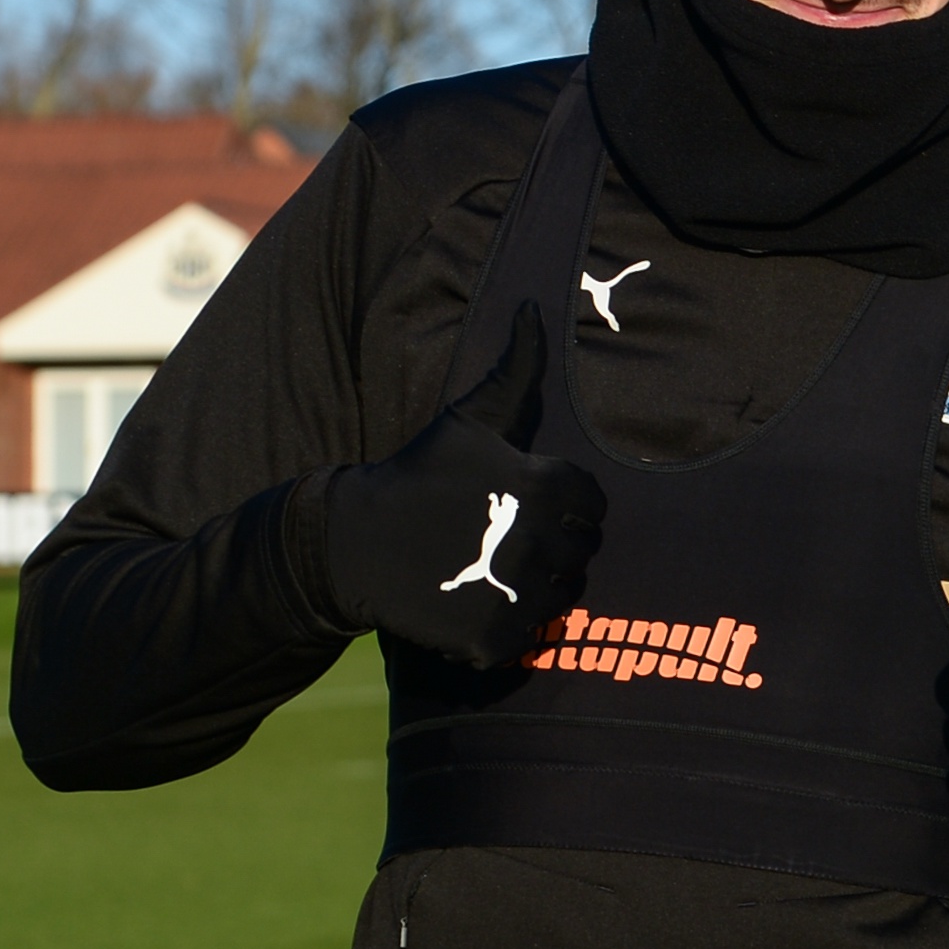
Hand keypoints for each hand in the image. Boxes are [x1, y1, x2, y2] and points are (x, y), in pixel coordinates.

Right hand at [320, 302, 605, 668]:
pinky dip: (506, 628)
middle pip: (582, 554)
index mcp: (550, 487)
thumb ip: (517, 368)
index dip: (560, 504)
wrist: (356, 544)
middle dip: (551, 546)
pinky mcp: (498, 640)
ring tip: (487, 568)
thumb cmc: (421, 474)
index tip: (518, 504)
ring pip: (562, 599)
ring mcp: (521, 595)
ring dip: (534, 588)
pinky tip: (472, 601)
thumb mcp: (471, 417)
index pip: (592, 506)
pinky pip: (529, 639)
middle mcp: (545, 543)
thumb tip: (532, 308)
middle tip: (499, 539)